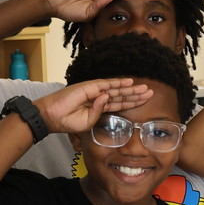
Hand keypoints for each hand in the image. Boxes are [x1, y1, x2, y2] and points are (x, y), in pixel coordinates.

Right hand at [33, 79, 148, 133]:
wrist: (52, 117)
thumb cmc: (68, 122)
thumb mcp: (88, 122)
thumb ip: (100, 113)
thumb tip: (107, 99)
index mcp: (100, 108)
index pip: (120, 104)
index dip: (132, 102)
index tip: (145, 101)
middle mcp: (99, 98)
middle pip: (122, 96)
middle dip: (136, 94)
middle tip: (151, 92)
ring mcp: (95, 92)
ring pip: (117, 90)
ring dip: (131, 88)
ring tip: (145, 88)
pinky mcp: (89, 87)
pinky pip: (106, 84)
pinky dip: (118, 83)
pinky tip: (129, 82)